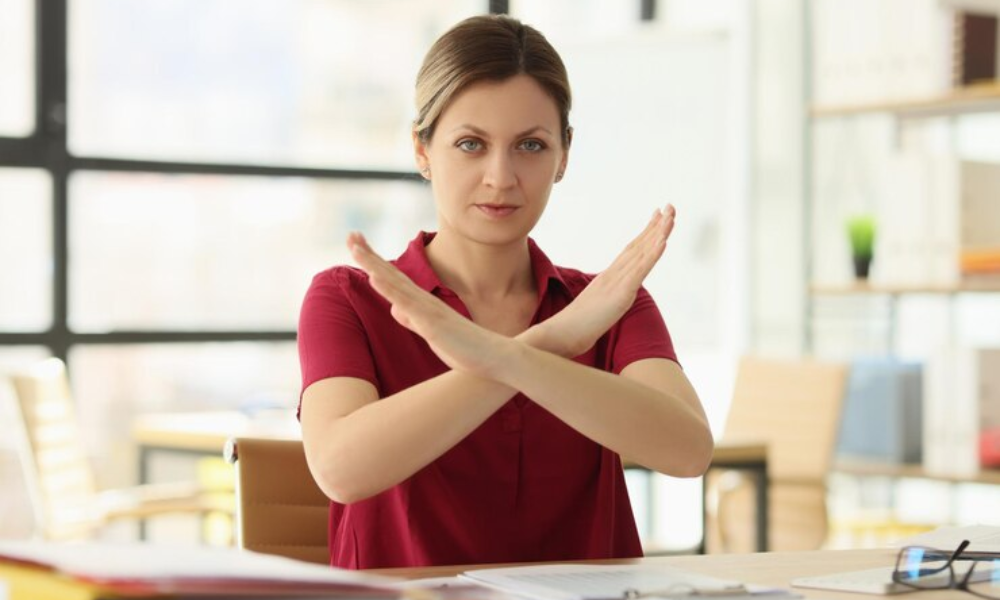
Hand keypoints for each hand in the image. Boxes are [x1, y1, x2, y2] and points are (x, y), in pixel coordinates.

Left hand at [346, 233, 512, 378]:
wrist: (494, 356)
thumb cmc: (465, 347)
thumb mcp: (432, 333)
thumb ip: (413, 320)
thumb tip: (396, 309)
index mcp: (421, 303)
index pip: (393, 278)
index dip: (374, 261)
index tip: (357, 244)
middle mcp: (423, 300)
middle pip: (390, 273)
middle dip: (368, 254)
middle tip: (351, 234)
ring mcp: (427, 309)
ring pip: (395, 283)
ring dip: (373, 264)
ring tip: (355, 247)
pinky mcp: (431, 322)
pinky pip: (407, 303)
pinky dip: (389, 289)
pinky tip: (374, 277)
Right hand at [538, 204, 675, 356]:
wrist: (561, 334)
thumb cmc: (574, 327)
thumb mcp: (595, 311)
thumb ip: (603, 302)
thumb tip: (607, 304)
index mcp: (609, 278)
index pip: (631, 250)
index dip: (646, 233)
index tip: (657, 216)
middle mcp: (613, 274)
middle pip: (638, 245)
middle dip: (656, 226)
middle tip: (669, 206)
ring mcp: (617, 282)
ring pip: (642, 253)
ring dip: (658, 233)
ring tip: (671, 216)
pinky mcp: (621, 294)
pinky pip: (640, 271)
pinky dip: (652, 254)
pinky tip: (663, 241)